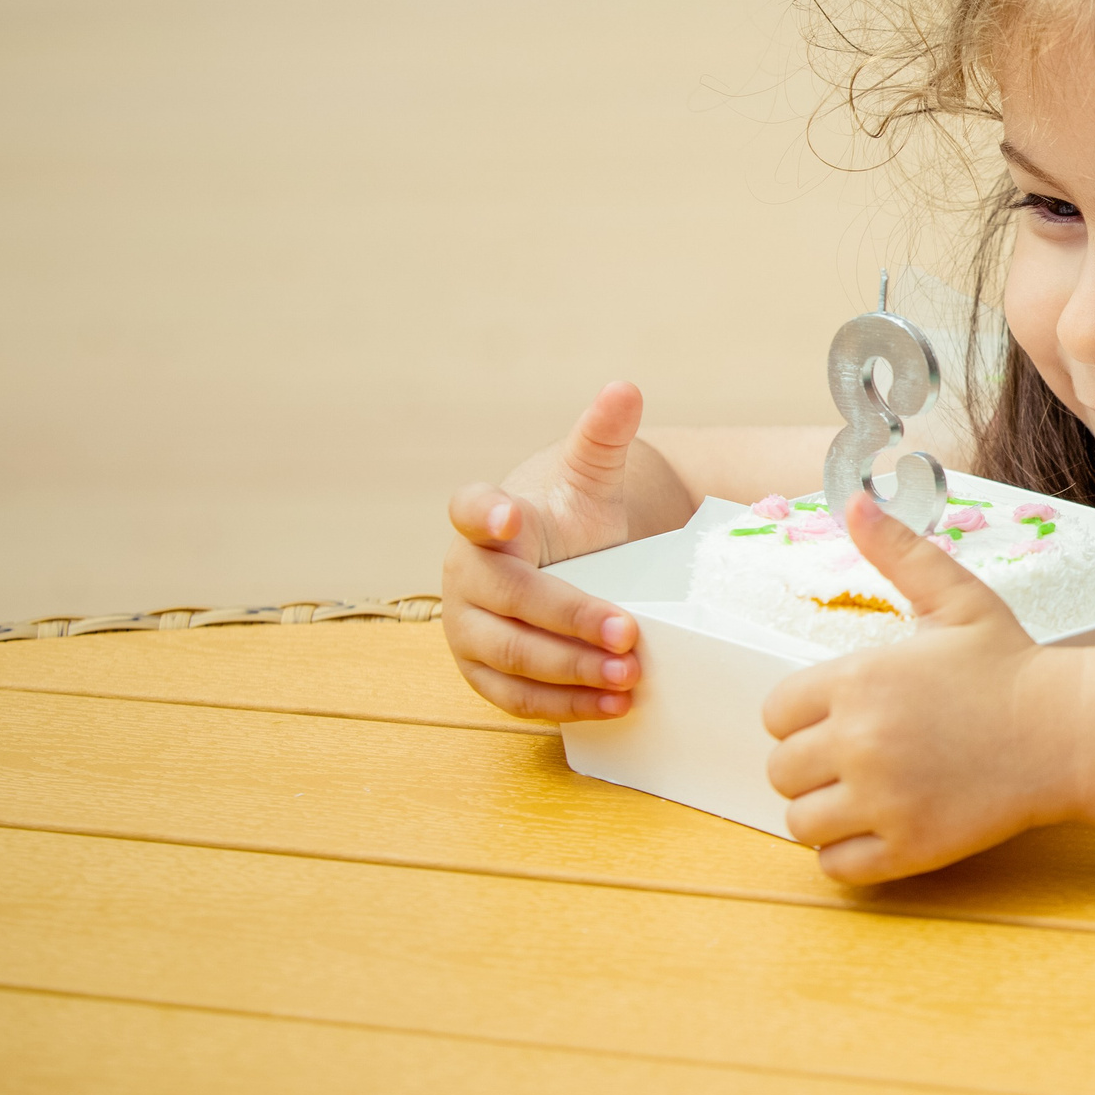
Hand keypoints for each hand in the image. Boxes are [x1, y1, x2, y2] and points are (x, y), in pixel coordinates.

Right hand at [441, 381, 647, 721]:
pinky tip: (613, 706)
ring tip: (629, 677)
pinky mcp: (485, 674)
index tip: (509, 515)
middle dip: (568, 622)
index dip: (485, 512)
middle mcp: (465, 575)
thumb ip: (602, 435)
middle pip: (508, 602)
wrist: (562, 562)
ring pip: (511, 657)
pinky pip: (518, 697)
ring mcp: (468, 629)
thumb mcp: (591, 476)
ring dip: (570, 672)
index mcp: (483, 519)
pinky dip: (565, 705)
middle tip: (628, 635)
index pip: (469, 509)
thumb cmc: (571, 517)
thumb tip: (625, 388)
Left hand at [763, 493, 1081, 882]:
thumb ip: (898, 550)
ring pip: (800, 821)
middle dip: (810, 764)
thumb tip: (853, 500)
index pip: (774, 713)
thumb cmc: (1010, 665)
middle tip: (855, 757)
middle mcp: (860, 741)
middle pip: (781, 770)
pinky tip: (877, 829)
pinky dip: (847, 855)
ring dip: (824, 811)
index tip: (839, 716)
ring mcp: (883, 799)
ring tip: (863, 795)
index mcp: (859, 679)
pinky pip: (836, 866)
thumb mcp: (956, 597)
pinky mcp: (908, 847)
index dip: (802, 715)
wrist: (1069, 732)